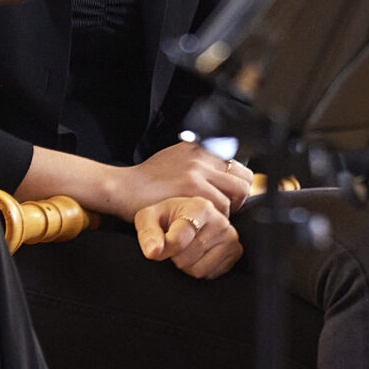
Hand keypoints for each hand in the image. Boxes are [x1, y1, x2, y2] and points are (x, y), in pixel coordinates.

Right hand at [111, 142, 252, 218]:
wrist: (125, 188)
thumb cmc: (148, 180)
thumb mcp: (174, 159)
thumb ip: (198, 163)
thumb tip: (223, 175)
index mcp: (199, 147)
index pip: (237, 165)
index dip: (237, 184)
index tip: (229, 196)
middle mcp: (201, 156)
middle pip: (243, 179)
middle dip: (240, 197)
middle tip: (226, 209)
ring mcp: (198, 170)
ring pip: (235, 195)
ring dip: (227, 211)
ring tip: (210, 218)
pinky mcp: (192, 187)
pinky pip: (221, 207)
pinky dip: (215, 218)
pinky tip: (202, 221)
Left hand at [136, 196, 242, 278]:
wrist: (184, 218)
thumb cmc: (164, 218)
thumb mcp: (148, 219)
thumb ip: (148, 234)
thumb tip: (154, 252)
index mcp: (200, 206)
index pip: (178, 240)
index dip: (163, 248)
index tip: (158, 244)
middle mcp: (220, 220)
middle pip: (186, 258)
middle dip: (174, 257)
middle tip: (174, 244)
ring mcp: (231, 237)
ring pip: (198, 270)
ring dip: (186, 265)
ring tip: (185, 248)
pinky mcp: (236, 252)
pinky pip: (210, 275)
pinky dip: (199, 269)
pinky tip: (197, 254)